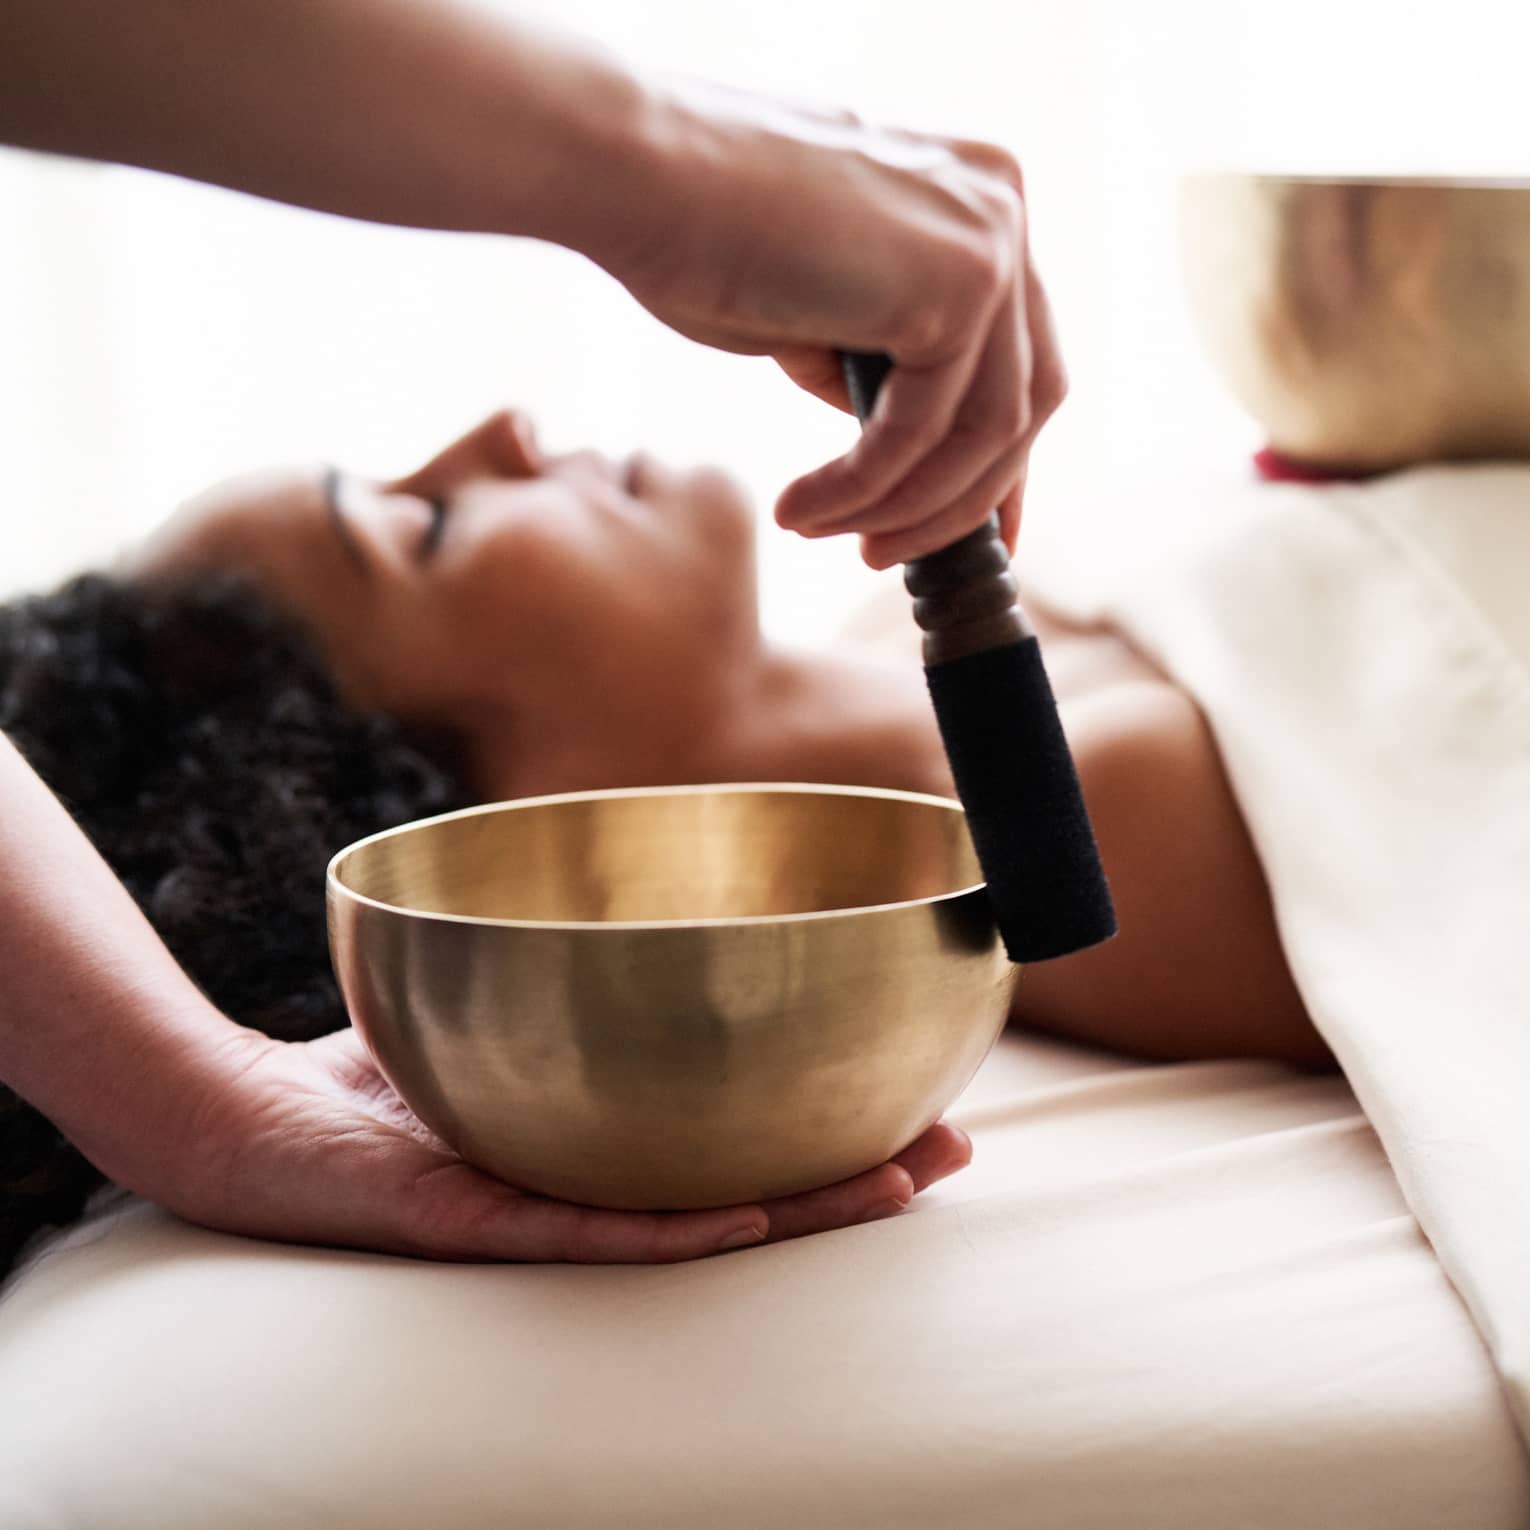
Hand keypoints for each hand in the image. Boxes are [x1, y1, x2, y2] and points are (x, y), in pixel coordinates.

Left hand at [158, 1027, 970, 1262]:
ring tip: (894, 1183)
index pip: (739, 1134)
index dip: (833, 1120)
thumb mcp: (488, 990)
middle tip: (949, 1150)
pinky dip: (674, 1229)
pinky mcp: (480, 1221)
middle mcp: (592, 1183)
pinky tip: (752, 1219)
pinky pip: (590, 1233)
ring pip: (696, 1222)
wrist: (235, 1114)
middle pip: (747, 1185)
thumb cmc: (367, 1061)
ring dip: (801, 1208)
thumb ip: (564, 954)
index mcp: (608, 1134)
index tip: (918, 1095)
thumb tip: (644, 874)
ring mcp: (543, 1211)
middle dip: (852, 1169)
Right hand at [600, 80, 1066, 568]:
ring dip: (907, 507)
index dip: (997, 464)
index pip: (1018, 360)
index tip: (970, 537)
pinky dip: (863, 489)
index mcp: (974, 200)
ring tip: (830, 538)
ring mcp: (990, 240)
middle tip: (883, 555)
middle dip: (959, 500)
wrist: (630, 171)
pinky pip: (922, 432)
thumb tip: (897, 439)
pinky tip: (800, 510)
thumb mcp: (813, 307)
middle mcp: (1002, 206)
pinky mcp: (959, 282)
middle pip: (1025, 402)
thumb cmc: (694, 230)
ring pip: (988, 431)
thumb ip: (874, 361)